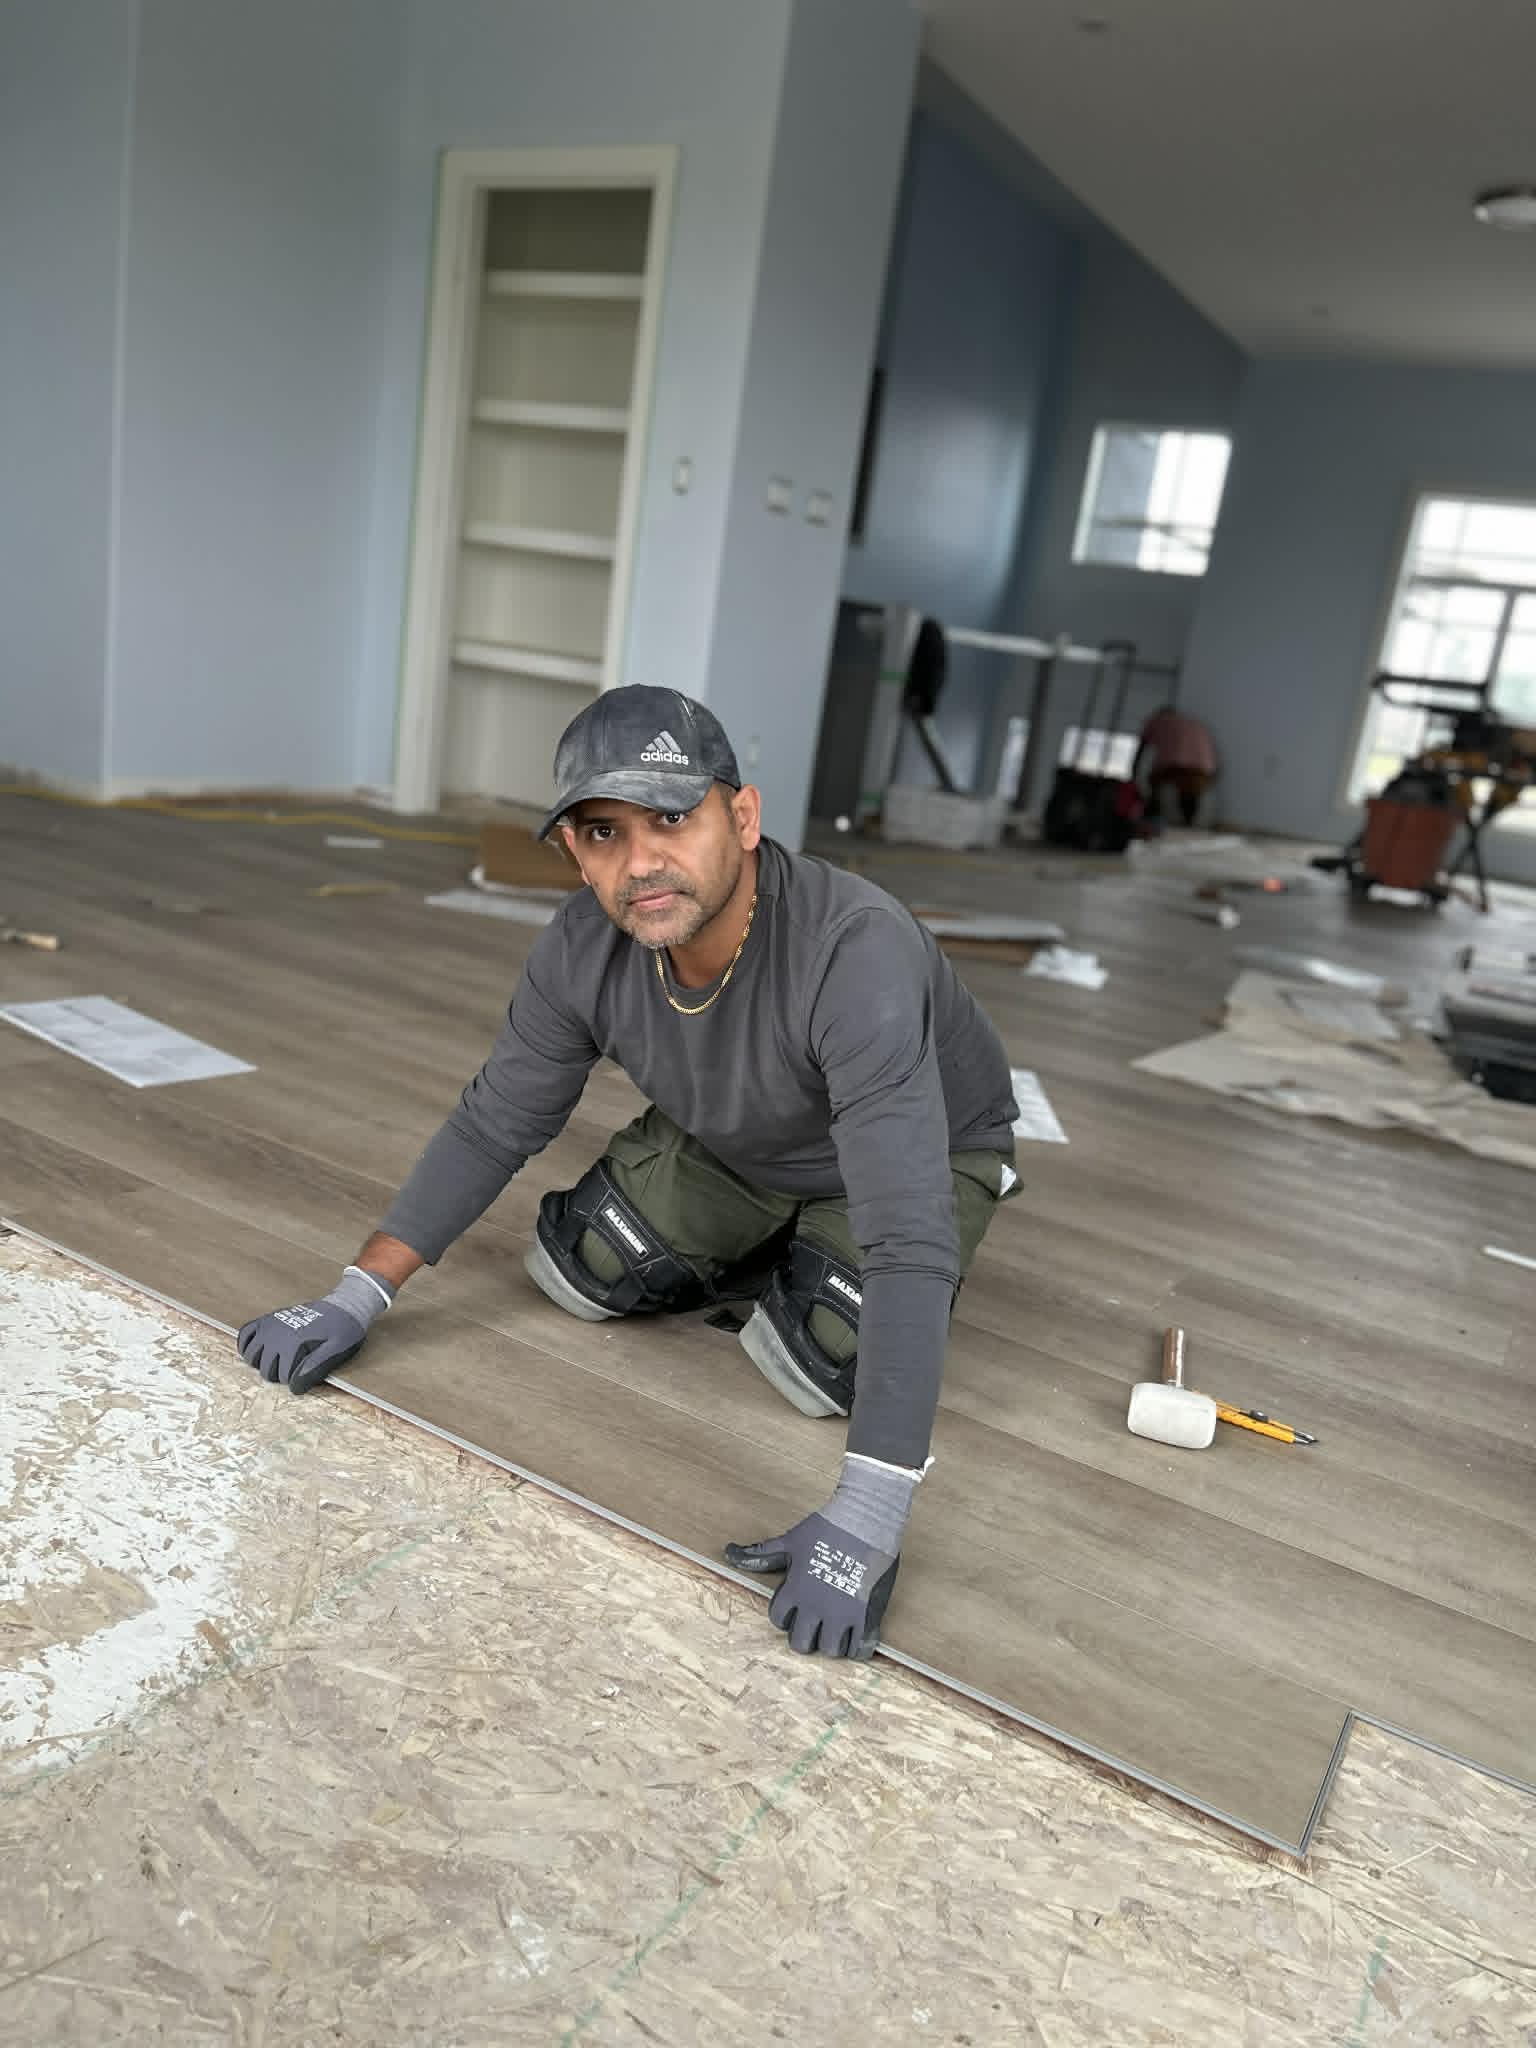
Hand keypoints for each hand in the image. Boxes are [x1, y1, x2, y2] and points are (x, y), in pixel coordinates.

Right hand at [237, 1298, 366, 1392]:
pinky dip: (246, 1345)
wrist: (343, 1306)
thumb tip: (294, 1387)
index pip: (283, 1377)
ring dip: (262, 1363)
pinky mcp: (267, 1319)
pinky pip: (245, 1334)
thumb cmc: (343, 1330)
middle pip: (265, 1370)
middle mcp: (277, 1334)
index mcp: (294, 1343)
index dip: (294, 1381)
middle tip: (294, 1368)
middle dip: (278, 1374)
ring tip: (279, 1362)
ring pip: (251, 1356)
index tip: (305, 1374)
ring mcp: (270, 1325)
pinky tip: (259, 1351)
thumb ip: (315, 1367)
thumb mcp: (337, 1349)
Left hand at [724, 1511, 899, 1658]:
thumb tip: (729, 1552)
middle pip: (801, 1644)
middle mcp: (816, 1607)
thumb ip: (761, 1554)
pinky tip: (857, 1634)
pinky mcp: (868, 1615)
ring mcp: (843, 1614)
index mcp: (795, 1590)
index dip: (785, 1614)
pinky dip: (857, 1647)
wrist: (867, 1519)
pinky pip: (860, 1649)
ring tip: (837, 1628)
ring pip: (831, 1650)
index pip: (778, 1619)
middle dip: (805, 1636)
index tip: (796, 1606)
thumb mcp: (790, 1541)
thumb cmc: (828, 1527)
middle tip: (815, 1623)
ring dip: (831, 1642)